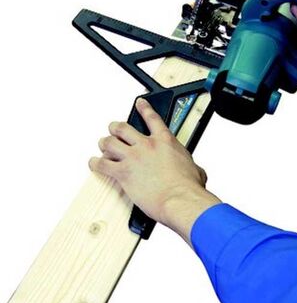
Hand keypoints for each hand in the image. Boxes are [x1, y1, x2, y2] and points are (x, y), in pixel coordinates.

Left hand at [89, 98, 220, 243]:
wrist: (179, 198)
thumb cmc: (188, 186)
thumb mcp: (195, 169)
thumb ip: (190, 165)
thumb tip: (195, 172)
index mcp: (165, 141)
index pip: (151, 118)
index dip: (144, 108)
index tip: (139, 103)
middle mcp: (147, 145)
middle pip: (123, 128)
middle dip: (116, 128)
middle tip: (114, 130)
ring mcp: (133, 158)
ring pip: (109, 142)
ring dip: (105, 143)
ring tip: (103, 146)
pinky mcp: (123, 172)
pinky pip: (102, 165)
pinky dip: (95, 164)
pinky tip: (94, 164)